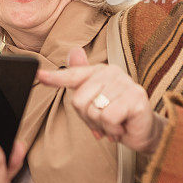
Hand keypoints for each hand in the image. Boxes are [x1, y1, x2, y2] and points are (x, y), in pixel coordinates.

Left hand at [36, 46, 166, 153]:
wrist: (143, 131)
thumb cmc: (116, 115)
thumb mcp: (94, 100)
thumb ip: (82, 79)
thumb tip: (74, 51)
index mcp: (99, 71)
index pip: (73, 75)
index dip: (55, 78)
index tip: (39, 75)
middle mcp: (112, 72)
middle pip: (79, 99)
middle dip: (88, 118)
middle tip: (103, 121)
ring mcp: (126, 83)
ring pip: (93, 110)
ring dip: (101, 125)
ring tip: (113, 124)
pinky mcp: (136, 98)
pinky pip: (108, 118)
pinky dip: (112, 129)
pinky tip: (122, 127)